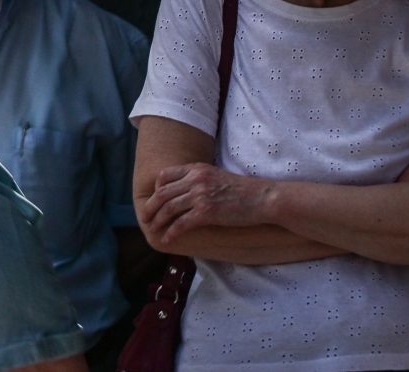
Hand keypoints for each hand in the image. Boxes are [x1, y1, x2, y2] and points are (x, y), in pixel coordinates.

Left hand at [141, 162, 273, 244]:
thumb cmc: (243, 191)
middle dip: (150, 207)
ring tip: (153, 229)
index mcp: (196, 169)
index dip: (156, 189)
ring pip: (168, 209)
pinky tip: (167, 239)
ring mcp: (200, 196)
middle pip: (162, 193)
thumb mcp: (217, 177)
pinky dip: (171, 232)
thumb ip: (198, 180)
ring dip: (157, 221)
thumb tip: (184, 191)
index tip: (154, 199)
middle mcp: (195, 180)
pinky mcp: (206, 212)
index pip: (165, 175)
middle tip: (145, 217)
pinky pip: (181, 223)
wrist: (264, 198)